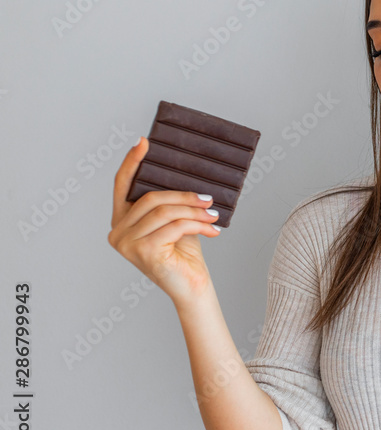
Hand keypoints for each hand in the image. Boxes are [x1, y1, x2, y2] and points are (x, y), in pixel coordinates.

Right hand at [107, 137, 221, 308]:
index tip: (144, 142)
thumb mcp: (175, 222)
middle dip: (184, 196)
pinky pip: (174, 226)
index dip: (132, 162)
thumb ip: (171, 203)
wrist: (192, 288)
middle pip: (150, 198)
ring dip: (194, 210)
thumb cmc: (184, 255)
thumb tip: (184, 177)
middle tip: (209, 199)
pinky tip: (213, 229)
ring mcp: (127, 243)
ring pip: (164, 211)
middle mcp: (117, 232)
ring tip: (214, 214)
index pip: (121, 185)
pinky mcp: (143, 251)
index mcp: (121, 222)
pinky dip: (197, 224)